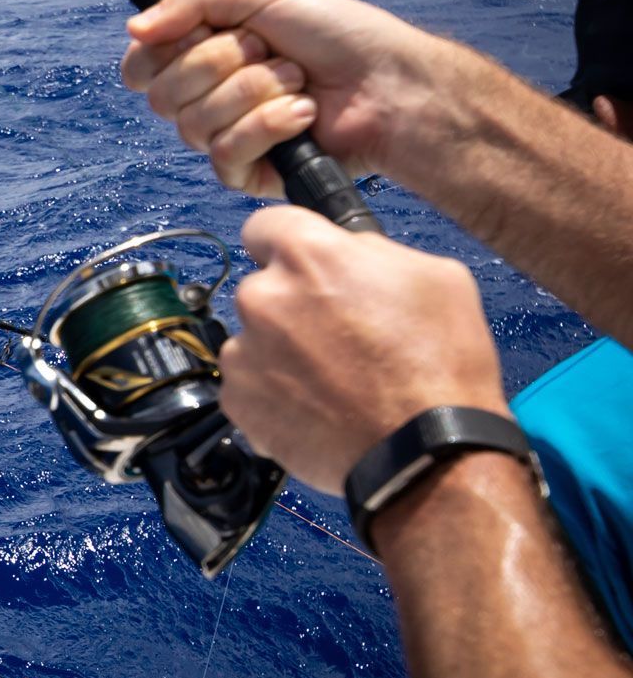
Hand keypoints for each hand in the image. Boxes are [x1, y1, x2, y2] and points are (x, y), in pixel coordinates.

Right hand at [120, 0, 456, 196]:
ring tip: (297, 81)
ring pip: (193, 126)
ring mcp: (227, 137)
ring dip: (255, 92)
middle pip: (162, 95)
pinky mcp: (251, 172)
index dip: (162, 52)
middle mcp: (207, 98)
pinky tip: (303, 114)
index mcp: (201, 55)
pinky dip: (269, 126)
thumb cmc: (338, 34)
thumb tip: (134, 28)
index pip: (140, 67)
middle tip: (269, 51)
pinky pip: (226, 156)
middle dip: (222, 64)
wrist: (392, 82)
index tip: (202, 32)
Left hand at [218, 205, 508, 492]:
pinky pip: (248, 385)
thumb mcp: (433, 277)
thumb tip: (348, 252)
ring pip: (255, 338)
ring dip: (281, 351)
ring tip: (333, 380)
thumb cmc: (440, 366)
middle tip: (337, 337)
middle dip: (292, 305)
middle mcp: (263, 296)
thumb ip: (372, 252)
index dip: (287, 244)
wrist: (427, 452)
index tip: (300, 264)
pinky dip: (273, 394)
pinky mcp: (238, 400)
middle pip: (263, 287)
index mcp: (307, 255)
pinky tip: (317, 407)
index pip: (265, 225)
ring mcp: (244, 351)